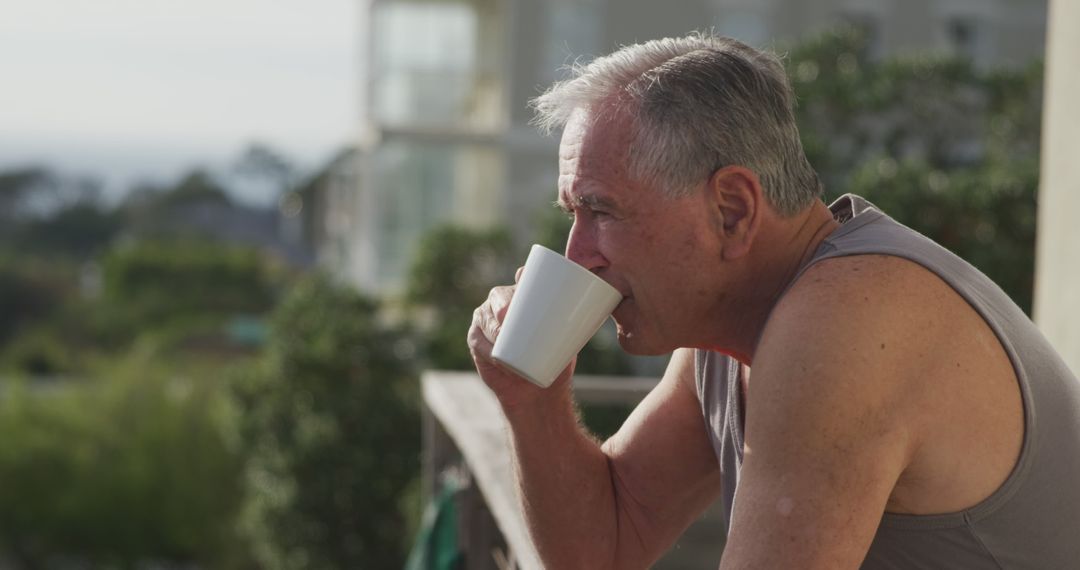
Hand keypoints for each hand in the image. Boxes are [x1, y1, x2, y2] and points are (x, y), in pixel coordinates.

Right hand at [468, 267, 574, 408]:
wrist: (536, 390)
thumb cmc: (552, 359)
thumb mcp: (567, 341)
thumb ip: (573, 326)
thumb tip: (591, 313)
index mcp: (525, 295)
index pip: (523, 278)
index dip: (523, 277)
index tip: (525, 280)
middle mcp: (503, 301)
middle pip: (501, 296)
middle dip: (504, 304)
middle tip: (511, 319)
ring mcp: (487, 320)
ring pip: (487, 318)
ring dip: (494, 329)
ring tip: (505, 342)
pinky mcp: (477, 340)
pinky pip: (478, 341)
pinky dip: (487, 348)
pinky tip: (494, 352)